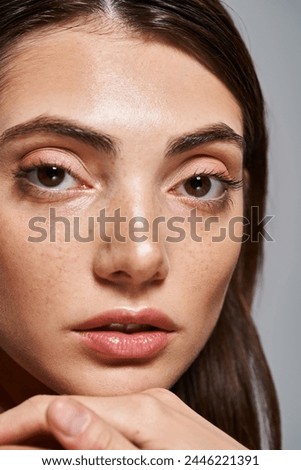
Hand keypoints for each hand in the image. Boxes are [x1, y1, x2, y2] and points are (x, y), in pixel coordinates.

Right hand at [0, 389, 245, 449]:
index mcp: (143, 410)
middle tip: (7, 449)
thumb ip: (103, 444)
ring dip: (57, 432)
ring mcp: (157, 404)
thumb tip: (58, 412)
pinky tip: (72, 442)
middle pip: (73, 406)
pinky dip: (87, 433)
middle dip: (32, 428)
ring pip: (90, 412)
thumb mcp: (150, 469)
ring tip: (30, 450)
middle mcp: (148, 398)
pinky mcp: (161, 415)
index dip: (18, 423)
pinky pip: (113, 420)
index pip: (61, 406)